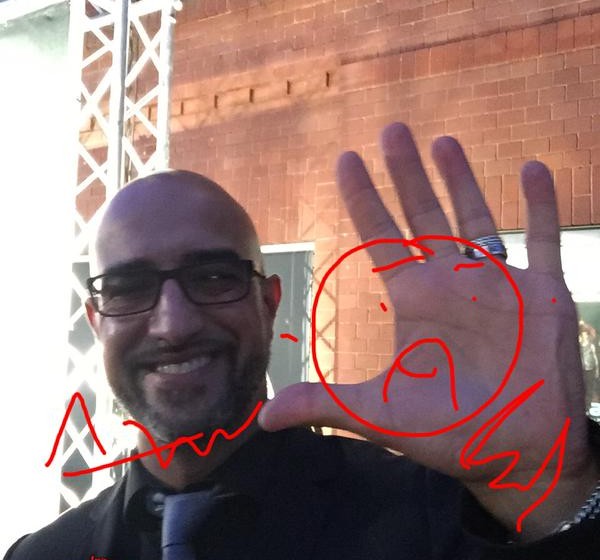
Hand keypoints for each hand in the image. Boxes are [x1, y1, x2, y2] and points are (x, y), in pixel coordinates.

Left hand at [259, 123, 597, 538]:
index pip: (380, 235)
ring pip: (476, 216)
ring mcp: (498, 283)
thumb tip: (263, 418)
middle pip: (423, 214)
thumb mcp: (380, 414)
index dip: (363, 196)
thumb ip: (324, 404)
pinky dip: (540, 205)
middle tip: (391, 129)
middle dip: (407, 172)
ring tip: (443, 141)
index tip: (346, 158)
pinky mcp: (543, 292)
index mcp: (413, 297)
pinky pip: (541, 238)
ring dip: (461, 179)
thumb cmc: (449, 431)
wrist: (516, 451)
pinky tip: (531, 168)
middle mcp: (451, 281)